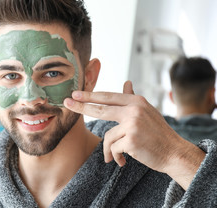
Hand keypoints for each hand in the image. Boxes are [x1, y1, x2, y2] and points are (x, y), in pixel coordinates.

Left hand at [64, 81, 204, 189]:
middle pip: (100, 108)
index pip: (108, 97)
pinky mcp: (131, 140)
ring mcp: (133, 124)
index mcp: (136, 102)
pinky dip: (115, 156)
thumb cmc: (158, 133)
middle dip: (81, 106)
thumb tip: (126, 82)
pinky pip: (113, 148)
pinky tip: (123, 161)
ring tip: (117, 156)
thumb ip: (132, 98)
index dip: (90, 95)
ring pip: (107, 136)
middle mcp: (134, 110)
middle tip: (67, 103)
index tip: (75, 93)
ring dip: (109, 149)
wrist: (174, 153)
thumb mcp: (147, 111)